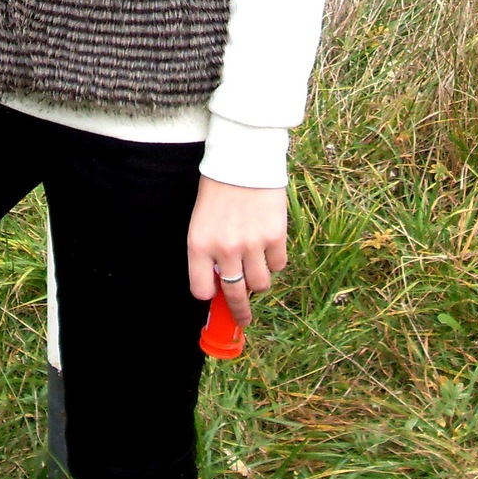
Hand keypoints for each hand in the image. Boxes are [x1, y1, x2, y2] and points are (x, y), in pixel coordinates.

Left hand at [187, 176, 287, 328]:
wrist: (243, 160)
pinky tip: (269, 247)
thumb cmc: (218, 190)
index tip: (214, 296)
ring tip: (256, 269)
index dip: (209, 295)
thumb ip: (208, 252)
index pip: (201, 290)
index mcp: (199, 245)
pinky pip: (278, 265)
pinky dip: (274, 261)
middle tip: (243, 318)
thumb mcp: (201, 221)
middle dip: (239, 312)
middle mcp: (224, 249)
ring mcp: (252, 244)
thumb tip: (222, 283)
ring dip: (258, 281)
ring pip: (260, 284)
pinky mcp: (275, 236)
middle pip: (234, 294)